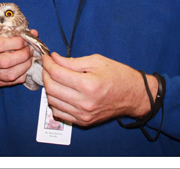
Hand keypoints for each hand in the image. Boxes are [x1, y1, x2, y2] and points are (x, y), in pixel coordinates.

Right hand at [0, 30, 38, 87]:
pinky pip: (11, 82)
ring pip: (10, 74)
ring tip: (29, 58)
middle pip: (6, 61)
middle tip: (30, 49)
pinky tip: (24, 67)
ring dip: (25, 66)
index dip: (17, 42)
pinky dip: (22, 74)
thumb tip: (34, 33)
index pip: (0, 44)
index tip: (25, 39)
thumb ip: (12, 32)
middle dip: (23, 55)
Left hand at [42, 52, 157, 126]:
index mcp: (89, 85)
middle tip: (48, 66)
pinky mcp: (83, 121)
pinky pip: (60, 113)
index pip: (57, 74)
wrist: (134, 95)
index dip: (48, 63)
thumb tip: (54, 59)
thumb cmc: (119, 75)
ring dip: (49, 88)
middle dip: (45, 74)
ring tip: (54, 77)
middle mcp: (84, 103)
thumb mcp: (96, 61)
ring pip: (52, 102)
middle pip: (51, 88)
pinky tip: (60, 92)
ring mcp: (83, 115)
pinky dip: (55, 102)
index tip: (47, 57)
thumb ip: (72, 62)